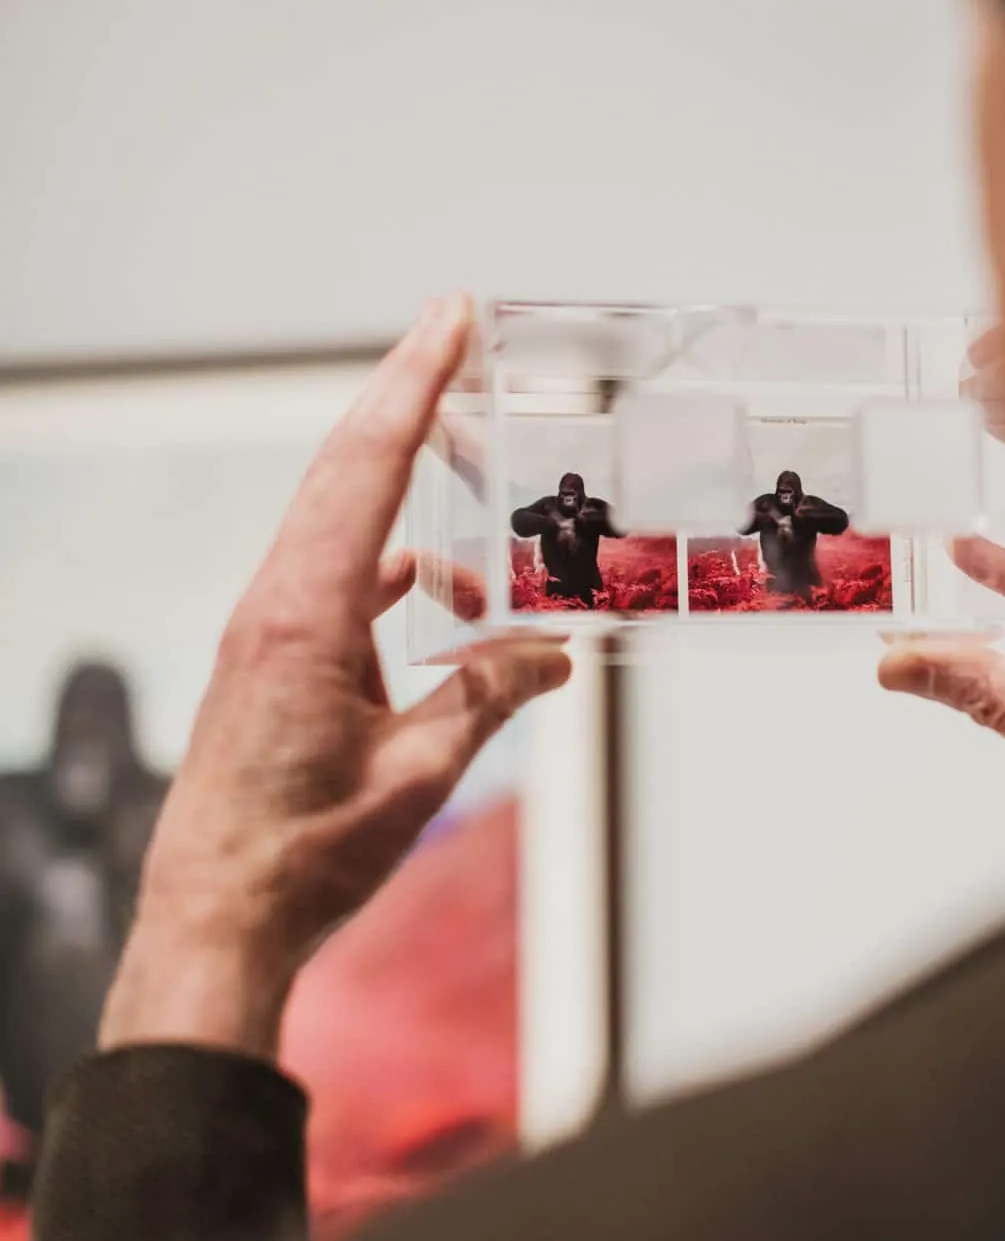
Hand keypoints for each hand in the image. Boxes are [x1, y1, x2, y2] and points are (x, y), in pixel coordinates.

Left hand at [101, 297, 570, 1062]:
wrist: (215, 921)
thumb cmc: (304, 856)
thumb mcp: (418, 774)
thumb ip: (488, 700)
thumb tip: (554, 656)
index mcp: (307, 614)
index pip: (368, 469)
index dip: (412, 385)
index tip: (447, 318)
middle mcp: (279, 604)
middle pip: (345, 467)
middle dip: (402, 391)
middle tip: (451, 324)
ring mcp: (271, 629)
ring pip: (341, 519)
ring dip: (403, 480)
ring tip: (471, 462)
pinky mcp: (275, 660)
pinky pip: (339, 577)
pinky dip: (394, 563)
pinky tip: (436, 584)